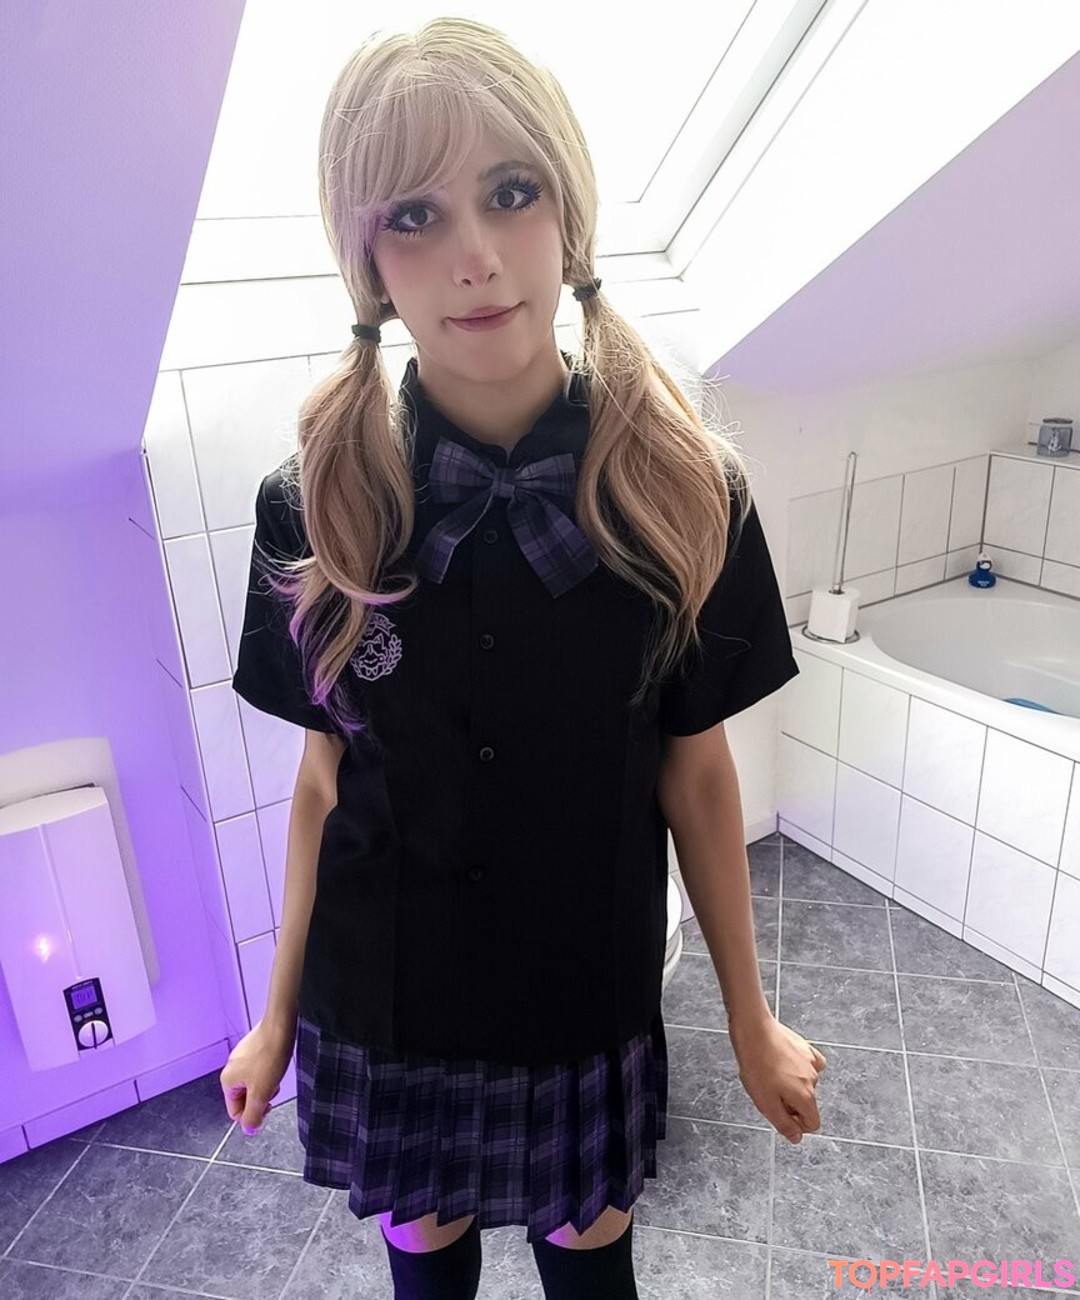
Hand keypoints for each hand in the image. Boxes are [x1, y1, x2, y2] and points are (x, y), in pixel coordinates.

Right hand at [219, 1017, 295, 1136]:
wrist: (280, 1026)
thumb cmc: (269, 1056)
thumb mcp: (261, 1093)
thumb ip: (252, 1115)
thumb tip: (248, 1130)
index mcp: (227, 1081)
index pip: (236, 1112)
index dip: (253, 1114)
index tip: (268, 1106)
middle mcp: (231, 1068)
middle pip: (245, 1097)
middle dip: (261, 1097)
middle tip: (272, 1087)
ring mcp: (242, 1057)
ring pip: (254, 1083)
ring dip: (267, 1084)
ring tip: (276, 1073)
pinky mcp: (254, 1049)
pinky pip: (260, 1069)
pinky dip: (270, 1070)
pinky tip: (277, 1063)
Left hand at [727, 1011, 826, 1143]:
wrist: (753, 1031)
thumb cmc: (756, 1066)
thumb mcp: (765, 1104)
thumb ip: (784, 1124)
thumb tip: (797, 1138)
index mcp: (806, 1097)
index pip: (813, 1124)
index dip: (796, 1125)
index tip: (779, 1114)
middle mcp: (814, 1080)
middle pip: (807, 1104)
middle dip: (791, 1104)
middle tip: (768, 1092)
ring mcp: (811, 1062)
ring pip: (806, 1084)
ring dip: (792, 1085)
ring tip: (770, 1075)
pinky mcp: (805, 1048)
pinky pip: (809, 1065)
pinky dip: (800, 1069)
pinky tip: (785, 1064)